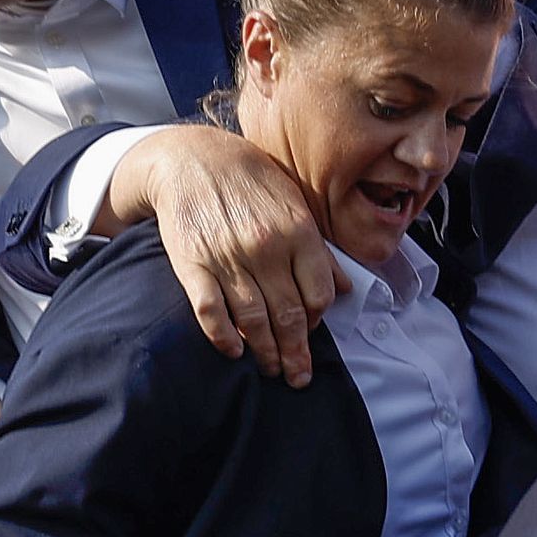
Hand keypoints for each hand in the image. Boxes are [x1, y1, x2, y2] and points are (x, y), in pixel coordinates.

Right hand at [110, 125, 349, 386]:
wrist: (193, 158)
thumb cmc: (252, 181)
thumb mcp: (296, 205)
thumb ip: (318, 250)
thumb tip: (344, 288)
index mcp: (297, 233)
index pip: (318, 294)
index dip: (318, 319)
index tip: (312, 332)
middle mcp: (266, 248)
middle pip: (288, 315)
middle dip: (295, 352)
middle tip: (298, 378)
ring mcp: (228, 258)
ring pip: (253, 319)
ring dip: (265, 352)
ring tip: (272, 371)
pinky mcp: (192, 264)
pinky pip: (210, 310)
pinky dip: (223, 335)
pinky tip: (234, 351)